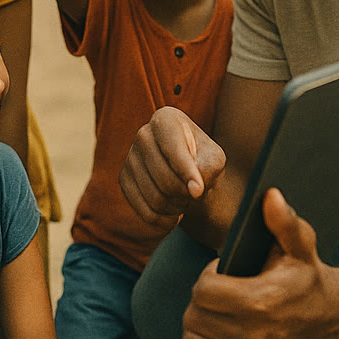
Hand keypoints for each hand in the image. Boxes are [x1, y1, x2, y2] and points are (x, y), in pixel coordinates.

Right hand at [120, 106, 225, 229]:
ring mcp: (130, 157)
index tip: (199, 191)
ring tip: (186, 201)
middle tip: (195, 194)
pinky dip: (163, 219)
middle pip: (164, 178)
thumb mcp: (214, 160)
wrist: (187, 171)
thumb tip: (194, 190)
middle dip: (185, 193)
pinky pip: (144, 211)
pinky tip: (174, 214)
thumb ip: (208, 170)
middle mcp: (143, 134)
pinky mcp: (124, 179)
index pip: (173, 149)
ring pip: (155, 197)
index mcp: (166, 119)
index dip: (186, 173)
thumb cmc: (203, 160)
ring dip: (176, 207)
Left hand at [180, 188, 338, 338]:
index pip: (203, 291)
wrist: (322, 313)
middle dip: (202, 294)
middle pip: (194, 313)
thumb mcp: (298, 241)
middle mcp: (252, 334)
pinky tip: (221, 322)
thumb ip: (282, 219)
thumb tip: (270, 195)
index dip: (208, 275)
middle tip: (222, 286)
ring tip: (221, 303)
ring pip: (190, 333)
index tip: (223, 270)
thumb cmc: (304, 271)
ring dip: (199, 314)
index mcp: (261, 301)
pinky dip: (201, 335)